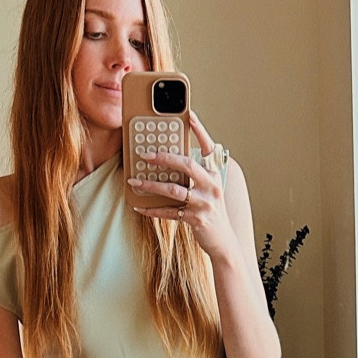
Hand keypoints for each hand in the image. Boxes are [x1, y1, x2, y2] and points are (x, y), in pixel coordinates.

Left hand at [127, 109, 236, 261]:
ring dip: (151, 185)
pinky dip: (152, 209)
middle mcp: (211, 186)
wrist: (223, 242)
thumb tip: (168, 162)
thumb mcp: (208, 190)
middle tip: (145, 154)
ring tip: (135, 181)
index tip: (189, 115)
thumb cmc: (211, 212)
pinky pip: (169, 212)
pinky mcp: (196, 219)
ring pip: (174, 189)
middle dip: (164, 158)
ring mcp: (205, 203)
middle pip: (187, 165)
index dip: (200, 131)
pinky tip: (139, 205)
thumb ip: (194, 176)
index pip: (208, 148)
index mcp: (214, 174)